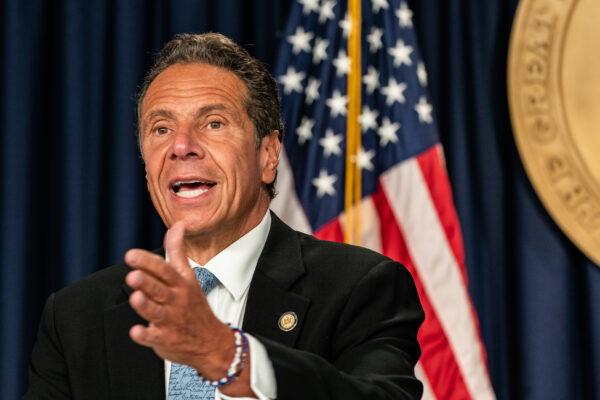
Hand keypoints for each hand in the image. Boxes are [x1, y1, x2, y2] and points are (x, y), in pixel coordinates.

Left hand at [124, 221, 233, 378]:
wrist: (211, 341)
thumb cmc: (194, 304)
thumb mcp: (188, 276)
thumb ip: (177, 251)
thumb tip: (177, 225)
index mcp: (180, 283)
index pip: (164, 269)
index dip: (147, 262)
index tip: (131, 255)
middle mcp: (176, 300)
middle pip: (159, 289)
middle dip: (147, 282)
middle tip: (133, 276)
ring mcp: (171, 320)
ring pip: (156, 312)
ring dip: (145, 305)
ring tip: (135, 297)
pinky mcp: (165, 339)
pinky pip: (154, 338)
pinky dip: (145, 335)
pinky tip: (136, 331)